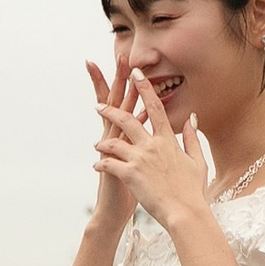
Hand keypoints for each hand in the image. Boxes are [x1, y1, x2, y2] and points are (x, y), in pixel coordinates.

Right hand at [85, 61, 142, 234]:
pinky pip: (119, 140)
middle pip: (116, 101)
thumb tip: (151, 119)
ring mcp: (112, 147)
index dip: (126, 83)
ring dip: (119, 94)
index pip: (124, 102)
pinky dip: (127, 128)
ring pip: (115, 115)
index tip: (130, 61)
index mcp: (125, 135)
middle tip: (122, 56)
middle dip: (119, 79)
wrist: (115, 210)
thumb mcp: (139, 159)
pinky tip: (135, 115)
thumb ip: (144, 138)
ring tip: (122, 77)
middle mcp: (115, 136)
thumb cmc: (130, 186)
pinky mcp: (113, 160)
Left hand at [93, 66, 214, 235]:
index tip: (135, 74)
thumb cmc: (193, 190)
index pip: (155, 107)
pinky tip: (97, 166)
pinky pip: (109, 164)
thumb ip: (193, 138)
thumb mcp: (198, 162)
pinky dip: (101, 164)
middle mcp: (152, 145)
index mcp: (168, 140)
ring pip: (113, 142)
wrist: (186, 213)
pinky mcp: (131, 175)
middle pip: (127, 119)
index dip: (144, 88)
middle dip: (110, 111)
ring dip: (102, 143)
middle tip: (98, 106)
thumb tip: (192, 118)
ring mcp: (140, 159)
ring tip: (97, 146)